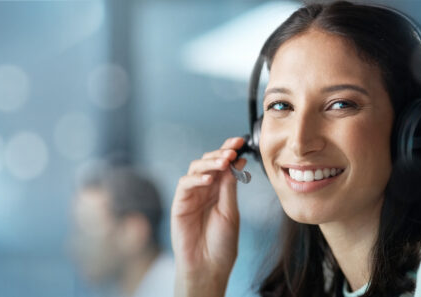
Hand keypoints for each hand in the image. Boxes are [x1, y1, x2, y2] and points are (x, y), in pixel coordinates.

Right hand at [171, 137, 245, 296]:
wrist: (208, 266)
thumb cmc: (221, 244)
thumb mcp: (231, 211)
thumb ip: (230, 187)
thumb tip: (236, 162)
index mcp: (220, 190)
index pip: (224, 165)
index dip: (230, 150)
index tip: (241, 141)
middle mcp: (205, 189)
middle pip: (209, 162)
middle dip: (221, 153)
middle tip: (233, 149)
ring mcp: (191, 195)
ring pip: (195, 169)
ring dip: (210, 162)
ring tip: (224, 162)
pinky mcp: (179, 204)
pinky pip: (184, 184)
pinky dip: (196, 178)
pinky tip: (208, 179)